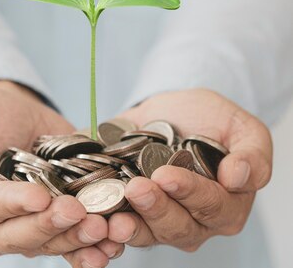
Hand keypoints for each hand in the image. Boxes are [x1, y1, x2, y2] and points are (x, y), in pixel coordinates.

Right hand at [0, 80, 122, 264]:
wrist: (3, 112)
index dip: (12, 205)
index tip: (39, 195)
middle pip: (18, 235)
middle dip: (50, 225)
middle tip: (78, 210)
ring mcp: (21, 229)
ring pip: (48, 244)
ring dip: (77, 239)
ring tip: (103, 226)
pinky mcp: (50, 225)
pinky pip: (70, 245)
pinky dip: (91, 248)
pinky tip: (111, 245)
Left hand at [107, 89, 271, 251]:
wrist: (171, 114)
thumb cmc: (211, 121)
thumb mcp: (240, 127)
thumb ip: (251, 153)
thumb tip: (239, 176)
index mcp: (227, 206)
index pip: (211, 206)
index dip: (189, 193)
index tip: (166, 175)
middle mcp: (195, 223)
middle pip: (176, 226)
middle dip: (155, 208)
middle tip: (136, 188)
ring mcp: (160, 224)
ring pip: (147, 234)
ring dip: (130, 227)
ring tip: (114, 218)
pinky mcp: (131, 217)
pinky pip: (120, 229)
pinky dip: (107, 227)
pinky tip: (97, 219)